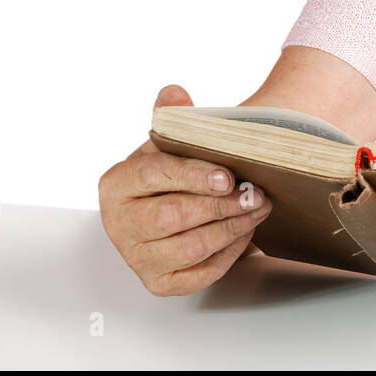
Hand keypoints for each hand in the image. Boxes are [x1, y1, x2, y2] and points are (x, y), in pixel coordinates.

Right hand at [98, 84, 271, 295]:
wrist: (176, 202)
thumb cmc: (174, 172)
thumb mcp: (171, 141)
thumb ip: (173, 117)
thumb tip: (174, 94)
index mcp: (116, 184)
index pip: (153, 176)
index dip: (192, 176)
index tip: (227, 176)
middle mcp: (119, 224)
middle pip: (171, 217)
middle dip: (220, 206)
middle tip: (256, 194)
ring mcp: (137, 256)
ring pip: (188, 248)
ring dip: (231, 229)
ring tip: (258, 210)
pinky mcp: (159, 281)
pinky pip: (197, 274)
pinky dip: (227, 255)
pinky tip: (246, 233)